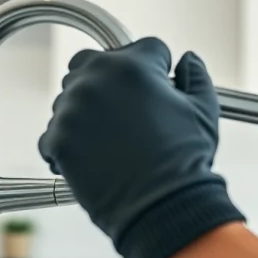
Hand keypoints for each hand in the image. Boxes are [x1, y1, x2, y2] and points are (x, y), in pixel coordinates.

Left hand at [38, 37, 244, 257]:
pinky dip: (67, 142)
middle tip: (127, 110)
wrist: (162, 209)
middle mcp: (97, 80)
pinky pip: (53, 132)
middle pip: (94, 62)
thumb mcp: (204, 111)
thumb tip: (189, 61)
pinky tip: (91, 156)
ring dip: (87, 110)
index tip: (158, 88)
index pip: (144, 48)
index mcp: (135, 67)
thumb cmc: (185, 161)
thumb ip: (196, 76)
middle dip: (110, 80)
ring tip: (111, 139)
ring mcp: (72, 110)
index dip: (157, 69)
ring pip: (71, 97)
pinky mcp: (56, 140)